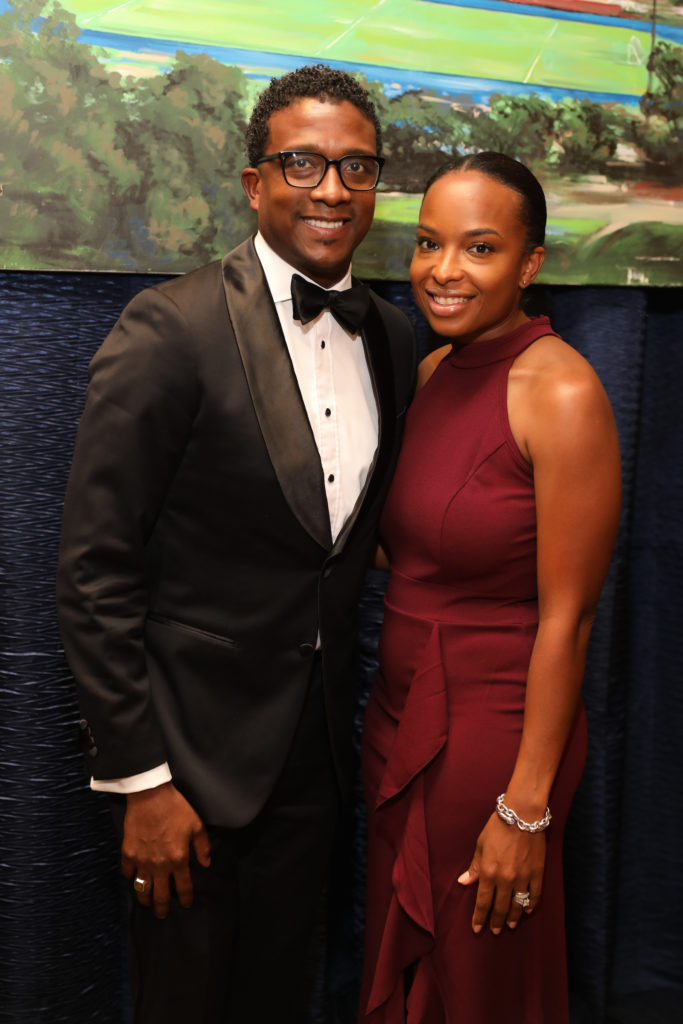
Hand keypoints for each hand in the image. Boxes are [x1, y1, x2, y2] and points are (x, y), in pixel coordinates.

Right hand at [121, 782, 210, 918]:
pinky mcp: (128, 853)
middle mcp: (160, 865)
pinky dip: (131, 878)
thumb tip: (206, 863)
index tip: (186, 904)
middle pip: (160, 896)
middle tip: (162, 914)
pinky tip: (134, 878)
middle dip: (162, 909)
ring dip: (145, 900)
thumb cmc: (175, 808)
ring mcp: (142, 861)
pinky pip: (128, 873)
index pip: (184, 888)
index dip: (186, 899)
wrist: (150, 795)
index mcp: (179, 859)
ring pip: (142, 890)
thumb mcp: (196, 825)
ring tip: (147, 903)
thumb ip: (203, 846)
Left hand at [457, 813, 544, 934]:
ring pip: (518, 906)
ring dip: (514, 918)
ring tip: (510, 926)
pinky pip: (534, 895)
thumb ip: (474, 867)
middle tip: (494, 931)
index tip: (477, 928)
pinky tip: (527, 911)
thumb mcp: (480, 845)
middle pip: (501, 908)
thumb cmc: (497, 827)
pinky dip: (530, 905)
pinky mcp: (537, 874)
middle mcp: (505, 879)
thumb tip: (464, 882)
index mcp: (488, 872)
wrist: (522, 815)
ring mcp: (523, 878)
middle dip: (496, 922)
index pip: (483, 902)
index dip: (479, 917)